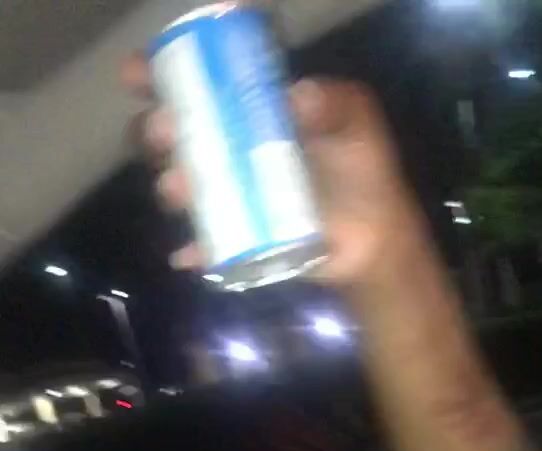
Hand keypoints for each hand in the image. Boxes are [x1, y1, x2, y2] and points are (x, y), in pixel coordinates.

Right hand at [123, 57, 421, 286]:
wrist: (375, 237)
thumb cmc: (362, 170)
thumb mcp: (357, 124)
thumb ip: (336, 105)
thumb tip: (299, 96)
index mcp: (246, 112)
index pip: (193, 87)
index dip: (156, 77)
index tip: (135, 75)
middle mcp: (226, 150)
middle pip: (170, 137)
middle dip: (154, 132)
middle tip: (165, 134)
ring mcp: (228, 197)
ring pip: (180, 188)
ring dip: (172, 187)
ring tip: (182, 189)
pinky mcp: (236, 239)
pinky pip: (206, 247)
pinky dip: (194, 251)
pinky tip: (188, 254)